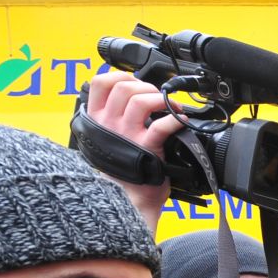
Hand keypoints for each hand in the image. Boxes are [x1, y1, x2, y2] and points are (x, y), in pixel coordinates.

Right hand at [86, 71, 184, 228]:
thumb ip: (110, 121)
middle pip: (123, 87)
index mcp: (95, 121)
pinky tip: (181, 121)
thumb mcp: (104, 142)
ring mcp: (126, 135)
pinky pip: (161, 125)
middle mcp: (107, 125)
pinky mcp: (146, 148)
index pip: (98, 82)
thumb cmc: (119, 174)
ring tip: (170, 107)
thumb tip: (128, 102)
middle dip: (144, 86)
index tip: (133, 80)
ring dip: (160, 99)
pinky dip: (176, 118)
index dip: (118, 75)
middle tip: (156, 98)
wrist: (125, 202)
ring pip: (140, 100)